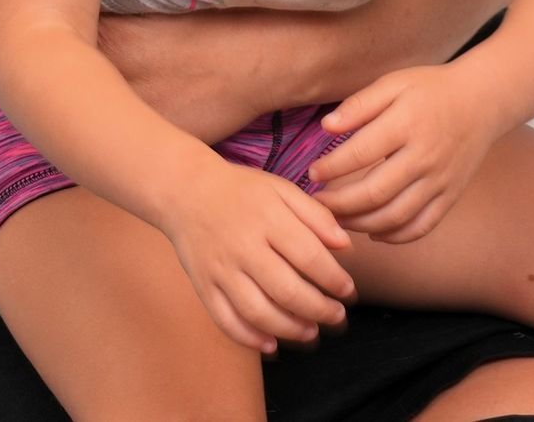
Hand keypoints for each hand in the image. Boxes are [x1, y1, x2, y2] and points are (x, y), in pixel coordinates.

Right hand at [162, 155, 354, 352]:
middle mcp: (243, 245)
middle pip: (287, 290)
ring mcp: (221, 269)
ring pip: (259, 312)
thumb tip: (346, 246)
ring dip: (290, 329)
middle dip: (319, 310)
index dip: (334, 279)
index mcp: (266, 217)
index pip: (309, 256)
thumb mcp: (280, 188)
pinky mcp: (204, 286)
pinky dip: (250, 339)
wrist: (185, 190)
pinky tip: (272, 344)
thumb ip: (316, 214)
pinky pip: (227, 321)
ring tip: (311, 332)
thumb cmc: (240, 190)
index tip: (348, 290)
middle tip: (337, 316)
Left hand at [309, 62, 496, 241]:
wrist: (481, 101)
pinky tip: (373, 232)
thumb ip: (360, 104)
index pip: (360, 153)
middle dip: (339, 204)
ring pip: (395, 216)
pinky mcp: (450, 196)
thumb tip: (326, 126)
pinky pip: (421, 226)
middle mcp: (424, 157)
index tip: (311, 174)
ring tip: (337, 220)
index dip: (331, 168)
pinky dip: (395, 236)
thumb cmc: (430, 89)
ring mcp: (439, 181)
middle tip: (316, 204)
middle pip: (375, 192)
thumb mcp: (394, 83)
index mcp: (406, 124)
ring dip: (361, 224)